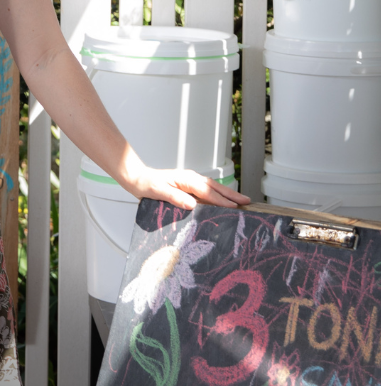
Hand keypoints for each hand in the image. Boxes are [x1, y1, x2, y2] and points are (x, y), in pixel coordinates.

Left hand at [122, 167, 251, 211]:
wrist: (138, 179)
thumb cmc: (146, 185)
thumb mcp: (158, 192)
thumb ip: (174, 197)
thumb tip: (192, 204)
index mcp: (185, 179)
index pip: (207, 191)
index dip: (221, 199)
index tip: (234, 206)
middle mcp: (190, 178)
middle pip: (215, 186)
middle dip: (231, 194)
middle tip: (247, 201)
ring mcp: (190, 181)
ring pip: (213, 187)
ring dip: (227, 194)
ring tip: (241, 201)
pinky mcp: (188, 186)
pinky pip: (207, 190)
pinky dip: (218, 194)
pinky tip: (224, 201)